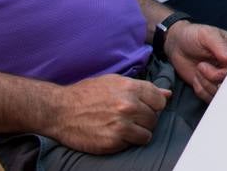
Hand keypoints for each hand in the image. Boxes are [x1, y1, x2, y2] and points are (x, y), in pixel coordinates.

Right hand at [43, 74, 168, 153]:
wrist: (59, 110)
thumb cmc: (86, 94)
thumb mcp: (115, 82)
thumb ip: (143, 88)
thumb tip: (167, 94)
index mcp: (131, 88)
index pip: (160, 100)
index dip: (153, 105)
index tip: (144, 107)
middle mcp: (128, 106)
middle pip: (154, 118)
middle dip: (145, 119)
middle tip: (130, 118)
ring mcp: (121, 125)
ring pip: (147, 133)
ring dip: (138, 132)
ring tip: (123, 127)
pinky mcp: (112, 142)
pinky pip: (132, 144)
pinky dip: (126, 141)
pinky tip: (114, 134)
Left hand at [165, 21, 226, 102]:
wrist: (177, 44)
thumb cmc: (194, 35)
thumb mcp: (207, 35)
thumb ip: (220, 46)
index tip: (223, 68)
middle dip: (215, 76)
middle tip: (202, 65)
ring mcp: (220, 79)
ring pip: (220, 91)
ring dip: (205, 82)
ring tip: (199, 67)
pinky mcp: (210, 87)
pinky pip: (209, 97)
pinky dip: (200, 89)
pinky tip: (196, 76)